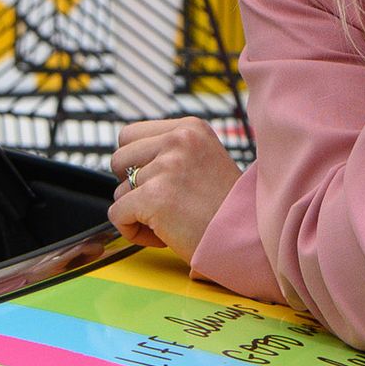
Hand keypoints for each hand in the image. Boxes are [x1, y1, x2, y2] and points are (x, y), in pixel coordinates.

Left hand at [108, 118, 242, 260]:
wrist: (247, 237)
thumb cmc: (225, 208)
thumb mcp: (203, 160)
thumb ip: (169, 153)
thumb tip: (127, 166)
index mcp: (189, 128)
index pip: (130, 134)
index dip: (137, 163)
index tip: (159, 182)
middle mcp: (178, 140)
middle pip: (119, 159)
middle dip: (132, 186)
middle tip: (162, 204)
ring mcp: (166, 167)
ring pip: (119, 191)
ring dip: (137, 212)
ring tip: (169, 222)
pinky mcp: (155, 196)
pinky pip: (117, 214)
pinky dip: (132, 230)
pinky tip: (161, 235)